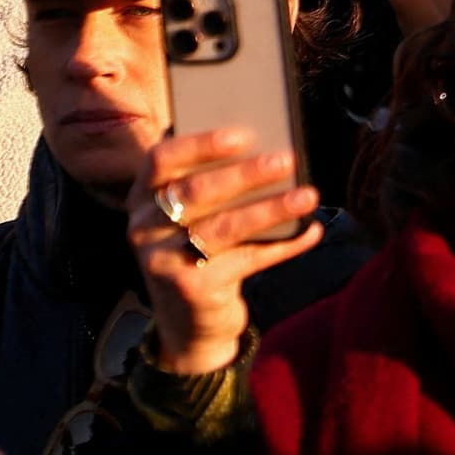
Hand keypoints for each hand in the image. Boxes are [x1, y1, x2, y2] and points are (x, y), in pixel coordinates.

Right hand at [128, 128, 324, 375]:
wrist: (190, 321)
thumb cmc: (202, 250)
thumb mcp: (197, 217)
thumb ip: (217, 186)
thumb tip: (275, 149)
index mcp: (143, 198)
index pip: (160, 160)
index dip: (200, 144)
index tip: (243, 133)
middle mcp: (143, 227)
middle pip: (196, 191)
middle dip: (245, 174)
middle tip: (287, 159)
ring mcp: (162, 260)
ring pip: (224, 226)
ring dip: (271, 208)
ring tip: (309, 195)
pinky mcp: (190, 288)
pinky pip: (247, 259)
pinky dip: (284, 244)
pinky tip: (312, 231)